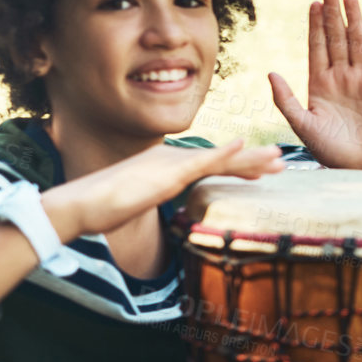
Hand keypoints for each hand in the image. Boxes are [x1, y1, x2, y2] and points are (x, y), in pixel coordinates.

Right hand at [43, 140, 285, 239]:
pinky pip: (203, 162)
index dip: (238, 168)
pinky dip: (226, 154)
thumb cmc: (100, 210)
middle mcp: (171, 159)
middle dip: (253, 162)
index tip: (261, 172)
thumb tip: (152, 213)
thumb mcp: (134, 206)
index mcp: (166, 166)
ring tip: (279, 159)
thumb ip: (149, 205)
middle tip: (282, 162)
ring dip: (252, 159)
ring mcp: (171, 163)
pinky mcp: (168, 172)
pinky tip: (245, 147)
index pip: (209, 166)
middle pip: (221, 160)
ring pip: (220, 159)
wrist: (78, 205)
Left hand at [269, 0, 361, 170]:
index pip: (317, 48)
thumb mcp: (301, 125)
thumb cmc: (329, 151)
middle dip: (333, 16)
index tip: (313, 4)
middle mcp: (341, 79)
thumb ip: (286, 99)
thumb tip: (271, 71)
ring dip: (354, 21)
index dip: (316, 26)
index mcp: (320, 85)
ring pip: (358, 45)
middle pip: (337, 40)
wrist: (360, 168)